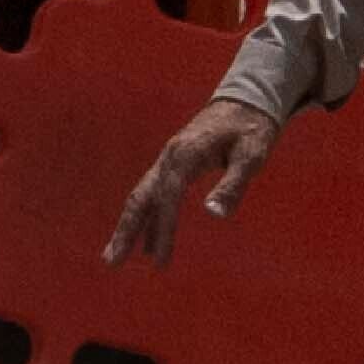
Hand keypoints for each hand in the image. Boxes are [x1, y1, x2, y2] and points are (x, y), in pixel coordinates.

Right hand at [114, 94, 273, 263]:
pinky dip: (146, 219)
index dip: (163, 230)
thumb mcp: (252, 155)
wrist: (247, 100)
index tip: (160, 262)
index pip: (168, 197)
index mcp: (187, 154)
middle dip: (125, 231)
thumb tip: (213, 215)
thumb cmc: (253, 129)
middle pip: (141, 198)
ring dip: (129, 228)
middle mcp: (170, 157)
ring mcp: (168, 160)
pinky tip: (147, 244)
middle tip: (111, 263)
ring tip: (115, 258)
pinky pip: (153, 194)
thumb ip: (233, 184)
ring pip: (142, 197)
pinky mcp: (173, 164)